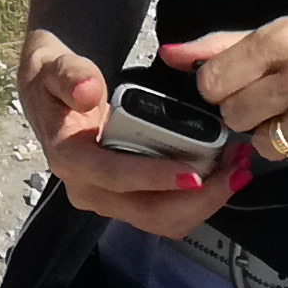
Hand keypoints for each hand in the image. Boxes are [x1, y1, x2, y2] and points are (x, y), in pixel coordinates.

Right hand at [18, 30, 230, 239]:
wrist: (50, 92)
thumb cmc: (54, 79)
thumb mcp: (53, 67)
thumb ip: (70, 75)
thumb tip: (88, 92)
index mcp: (72, 160)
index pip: (115, 176)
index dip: (155, 177)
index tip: (195, 173)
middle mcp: (89, 190)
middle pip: (148, 211)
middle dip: (197, 198)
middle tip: (235, 169)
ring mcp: (109, 199)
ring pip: (163, 220)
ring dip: (204, 203)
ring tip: (237, 171)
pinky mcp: (128, 200)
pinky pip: (167, 213)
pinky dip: (198, 201)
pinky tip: (223, 176)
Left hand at [180, 17, 287, 168]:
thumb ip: (225, 46)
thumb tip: (171, 54)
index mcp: (285, 37)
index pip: (213, 81)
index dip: (223, 90)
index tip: (245, 86)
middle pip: (237, 117)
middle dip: (253, 115)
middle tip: (283, 101)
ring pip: (269, 146)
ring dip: (285, 137)